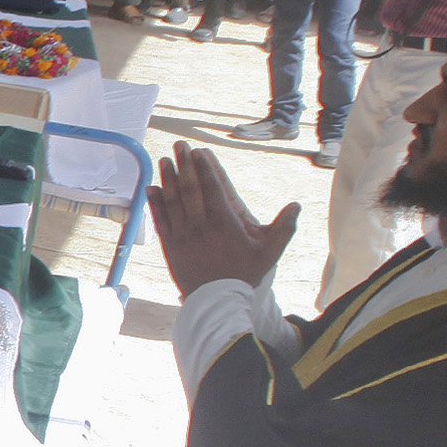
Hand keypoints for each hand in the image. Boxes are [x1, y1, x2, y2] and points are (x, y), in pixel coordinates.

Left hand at [152, 141, 296, 296]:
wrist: (217, 302)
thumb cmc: (245, 275)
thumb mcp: (269, 253)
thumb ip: (283, 228)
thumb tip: (296, 205)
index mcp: (224, 223)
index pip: (212, 188)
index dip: (204, 168)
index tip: (198, 152)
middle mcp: (201, 225)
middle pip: (190, 189)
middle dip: (184, 165)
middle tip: (180, 145)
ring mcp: (183, 235)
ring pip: (173, 201)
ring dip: (168, 178)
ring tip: (165, 160)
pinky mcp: (170, 246)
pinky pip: (160, 220)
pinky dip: (155, 203)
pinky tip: (151, 188)